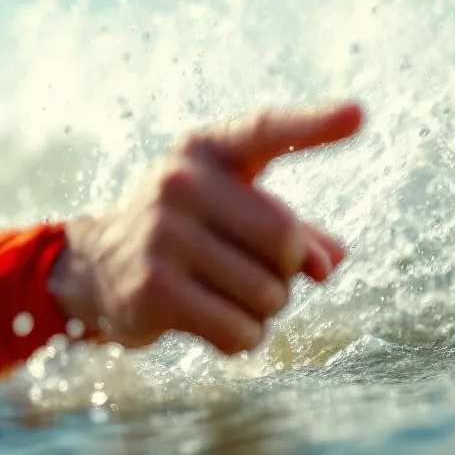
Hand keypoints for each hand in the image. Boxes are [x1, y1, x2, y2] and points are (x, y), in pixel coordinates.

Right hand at [48, 103, 363, 352]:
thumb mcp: (231, 215)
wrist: (95, 270)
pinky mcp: (154, 287)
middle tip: (258, 276)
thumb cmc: (184, 236)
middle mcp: (180, 183)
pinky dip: (243, 339)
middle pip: (285, 240)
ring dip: (263, 311)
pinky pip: (240, 330)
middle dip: (287, 272)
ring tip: (227, 300)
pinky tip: (215, 327)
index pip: (264, 130)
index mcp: (204, 152)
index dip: (312, 125)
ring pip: (267, 294)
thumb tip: (328, 262)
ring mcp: (162, 234)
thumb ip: (291, 231)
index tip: (359, 115)